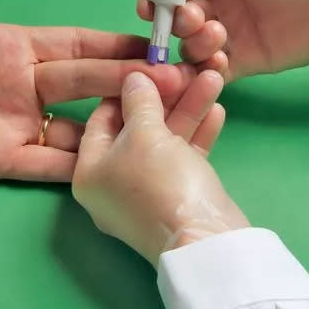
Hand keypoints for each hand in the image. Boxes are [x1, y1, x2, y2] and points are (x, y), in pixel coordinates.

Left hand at [0, 0, 191, 182]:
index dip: (117, 43)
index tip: (157, 44)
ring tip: (163, 126)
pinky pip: (49, 163)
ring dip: (118, 126)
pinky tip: (118, 164)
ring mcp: (15, 125)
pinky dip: (82, 165)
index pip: (78, 43)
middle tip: (178, 83)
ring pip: (79, 125)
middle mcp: (23, 85)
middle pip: (89, 82)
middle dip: (132, 83)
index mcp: (15, 46)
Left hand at [72, 70, 249, 264]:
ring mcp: (147, 193)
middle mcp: (113, 184)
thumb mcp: (145, 133)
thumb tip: (134, 79)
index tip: (148, 67)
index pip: (101, 119)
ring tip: (214, 77)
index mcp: (89, 172)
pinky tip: (218, 111)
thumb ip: (140, 101)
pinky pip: (183, 159)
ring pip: (166, 140)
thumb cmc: (161, 183)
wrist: (205, 241)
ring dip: (189, 109)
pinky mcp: (178, 199)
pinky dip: (198, 135)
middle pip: (138, 128)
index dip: (124, 89)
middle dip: (166, 96)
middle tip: (187, 69)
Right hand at [137, 0, 308, 80]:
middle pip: (179, 22)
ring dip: (195, 45)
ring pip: (193, 49)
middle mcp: (218, 5)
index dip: (159, 0)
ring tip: (218, 36)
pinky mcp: (247, 63)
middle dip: (178, 23)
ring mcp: (231, 36)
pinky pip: (215, 73)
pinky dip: (209, 71)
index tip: (151, 8)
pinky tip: (222, 61)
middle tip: (195, 19)